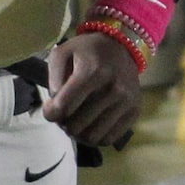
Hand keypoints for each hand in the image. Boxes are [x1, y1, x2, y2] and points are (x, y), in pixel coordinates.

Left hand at [46, 31, 142, 148]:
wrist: (122, 46)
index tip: (50, 110)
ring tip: (75, 122)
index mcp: (92, 71)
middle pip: (77, 125)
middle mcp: (112, 88)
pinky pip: (110, 138)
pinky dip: (96, 137)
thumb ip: (53, 77)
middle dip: (63, 124)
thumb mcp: (63, 52)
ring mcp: (126, 101)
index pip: (64, 106)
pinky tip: (90, 126)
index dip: (50, 113)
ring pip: (93, 136)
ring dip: (79, 134)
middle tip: (63, 116)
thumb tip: (56, 105)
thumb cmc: (87, 51)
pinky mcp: (134, 111)